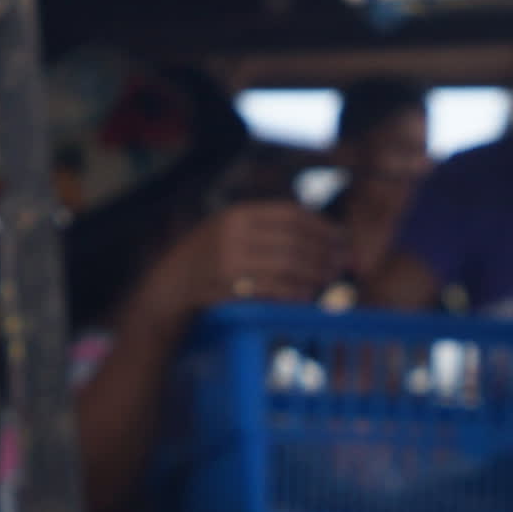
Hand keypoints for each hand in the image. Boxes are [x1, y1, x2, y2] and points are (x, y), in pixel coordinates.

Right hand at [143, 200, 347, 325]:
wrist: (168, 289)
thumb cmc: (209, 263)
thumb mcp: (232, 234)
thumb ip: (268, 232)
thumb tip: (322, 239)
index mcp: (238, 214)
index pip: (291, 214)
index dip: (322, 226)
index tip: (344, 240)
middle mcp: (232, 232)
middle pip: (293, 240)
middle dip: (325, 253)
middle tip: (345, 265)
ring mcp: (226, 260)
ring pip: (285, 264)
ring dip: (314, 274)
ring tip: (331, 281)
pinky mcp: (224, 287)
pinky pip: (270, 289)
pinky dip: (294, 292)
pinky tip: (308, 297)